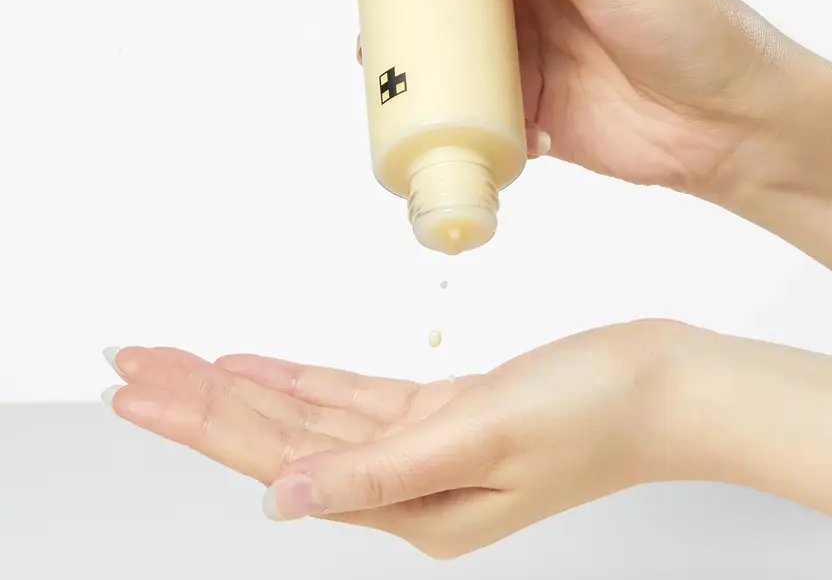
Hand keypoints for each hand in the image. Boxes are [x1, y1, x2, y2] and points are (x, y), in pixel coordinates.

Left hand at [104, 319, 678, 557]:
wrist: (664, 386)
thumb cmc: (596, 411)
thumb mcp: (484, 436)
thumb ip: (380, 469)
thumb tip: (284, 501)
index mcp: (410, 505)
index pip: (277, 459)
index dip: (201, 421)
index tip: (139, 390)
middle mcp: (403, 484)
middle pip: (278, 438)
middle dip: (198, 401)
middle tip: (130, 368)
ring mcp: (420, 444)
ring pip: (306, 415)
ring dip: (241, 389)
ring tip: (178, 365)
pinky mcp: (441, 411)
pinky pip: (351, 397)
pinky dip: (301, 381)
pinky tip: (261, 369)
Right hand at [340, 0, 792, 196]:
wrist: (729, 121)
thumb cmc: (685, 23)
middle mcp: (517, 2)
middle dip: (386, 5)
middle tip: (366, 18)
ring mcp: (516, 61)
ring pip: (438, 59)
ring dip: (403, 66)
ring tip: (383, 74)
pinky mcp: (522, 117)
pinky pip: (468, 115)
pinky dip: (449, 120)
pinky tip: (441, 125)